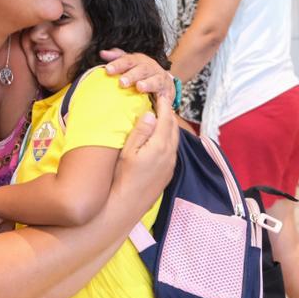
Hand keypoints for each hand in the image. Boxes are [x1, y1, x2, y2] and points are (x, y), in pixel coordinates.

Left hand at [101, 49, 174, 99]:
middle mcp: (151, 68)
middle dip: (131, 75)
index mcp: (140, 61)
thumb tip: (102, 53)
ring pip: (155, 80)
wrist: (164, 82)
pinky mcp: (168, 93)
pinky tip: (159, 108)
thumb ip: (118, 58)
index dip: (118, 64)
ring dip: (147, 84)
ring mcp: (160, 80)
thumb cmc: (143, 73)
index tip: (108, 70)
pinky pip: (166, 98)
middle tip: (122, 82)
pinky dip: (163, 104)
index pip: (128, 60)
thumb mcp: (131, 63)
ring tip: (139, 87)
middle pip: (141, 69)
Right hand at [113, 95, 178, 209]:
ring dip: (170, 125)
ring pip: (175, 138)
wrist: (128, 203)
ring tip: (163, 116)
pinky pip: (173, 149)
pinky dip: (169, 137)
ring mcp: (171, 163)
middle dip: (169, 112)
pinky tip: (162, 137)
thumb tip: (150, 114)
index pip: (165, 119)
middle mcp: (169, 153)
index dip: (163, 105)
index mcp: (159, 145)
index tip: (161, 94)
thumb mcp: (128, 151)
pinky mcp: (169, 171)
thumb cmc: (124, 176)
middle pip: (173, 127)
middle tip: (162, 101)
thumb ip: (141, 131)